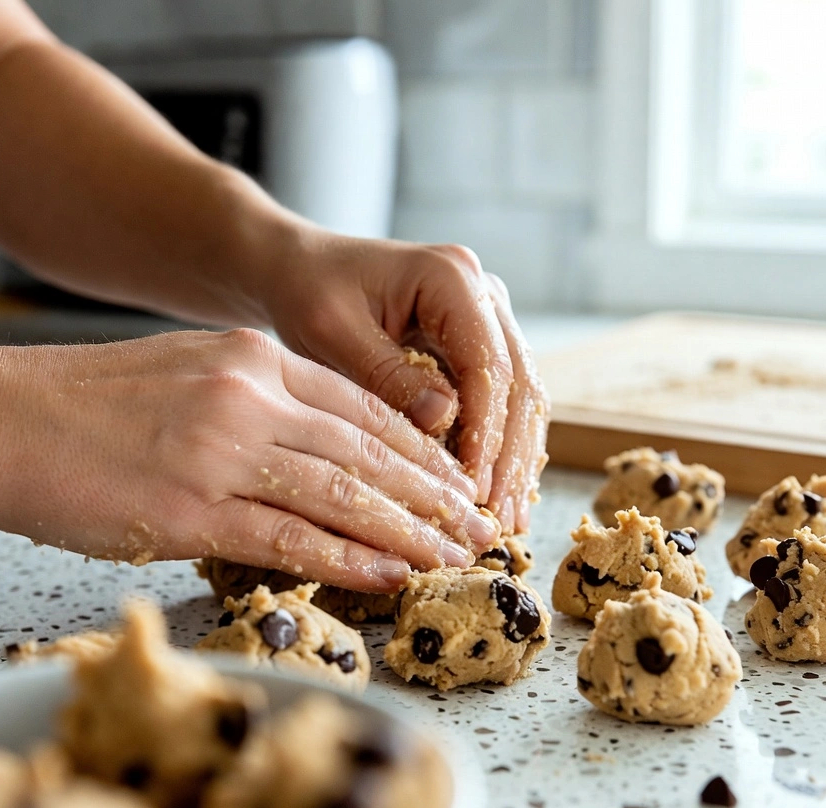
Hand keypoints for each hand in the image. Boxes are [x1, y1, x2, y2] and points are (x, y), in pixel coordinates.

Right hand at [0, 329, 500, 590]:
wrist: (1, 420)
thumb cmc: (93, 404)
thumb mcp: (193, 372)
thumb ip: (263, 403)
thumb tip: (326, 452)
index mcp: (255, 359)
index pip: (366, 409)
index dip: (424, 452)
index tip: (460, 482)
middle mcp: (250, 397)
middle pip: (370, 453)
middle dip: (436, 495)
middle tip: (482, 526)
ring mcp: (224, 453)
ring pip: (345, 496)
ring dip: (411, 532)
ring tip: (455, 557)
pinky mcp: (193, 511)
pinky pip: (293, 538)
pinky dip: (351, 560)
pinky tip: (391, 575)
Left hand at [266, 227, 549, 533]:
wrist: (303, 271)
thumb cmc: (309, 293)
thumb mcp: (333, 330)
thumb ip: (386, 372)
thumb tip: (444, 419)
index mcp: (451, 277)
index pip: (487, 363)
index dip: (487, 430)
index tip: (476, 486)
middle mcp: (483, 294)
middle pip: (518, 383)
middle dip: (510, 455)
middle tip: (499, 517)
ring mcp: (488, 320)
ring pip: (521, 397)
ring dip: (515, 459)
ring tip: (507, 518)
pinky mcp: (479, 346)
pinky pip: (503, 402)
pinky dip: (502, 448)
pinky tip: (497, 493)